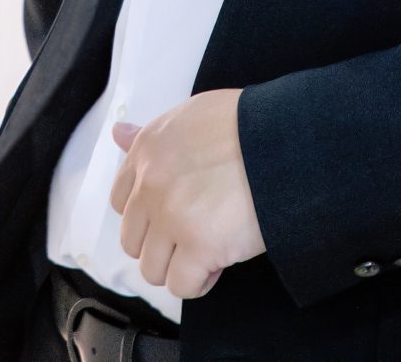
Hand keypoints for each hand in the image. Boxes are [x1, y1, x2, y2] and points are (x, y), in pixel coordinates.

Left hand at [106, 87, 266, 299]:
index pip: (120, 201)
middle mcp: (151, 185)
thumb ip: (151, 134)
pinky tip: (217, 265)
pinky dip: (199, 282)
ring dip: (178, 267)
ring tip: (205, 253)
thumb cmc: (245, 126)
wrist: (282, 143)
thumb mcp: (190, 115)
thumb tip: (118, 133)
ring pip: (152, 269)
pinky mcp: (201, 246)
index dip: (147, 216)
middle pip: (132, 241)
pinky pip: (182, 285)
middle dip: (161, 245)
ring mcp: (173, 218)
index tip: (170, 217)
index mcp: (147, 150)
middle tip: (191, 238)